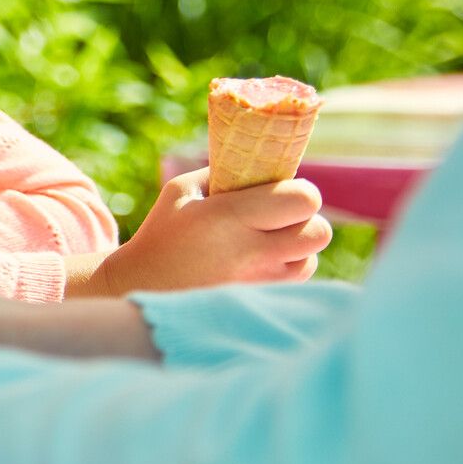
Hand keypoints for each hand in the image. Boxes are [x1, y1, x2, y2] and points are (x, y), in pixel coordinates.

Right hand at [91, 170, 331, 294]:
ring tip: (269, 240)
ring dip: (298, 245)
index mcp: (228, 217)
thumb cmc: (164, 231)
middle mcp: (250, 252)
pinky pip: (297, 279)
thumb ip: (226, 173)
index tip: (281, 190)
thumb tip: (263, 163)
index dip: (299, 191)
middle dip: (304, 218)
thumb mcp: (182, 190)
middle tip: (279, 215)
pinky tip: (263, 260)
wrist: (144, 284)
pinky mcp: (260, 300)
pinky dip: (289, 266)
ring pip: (312, 258)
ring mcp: (258, 282)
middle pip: (318, 231)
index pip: (303, 200)